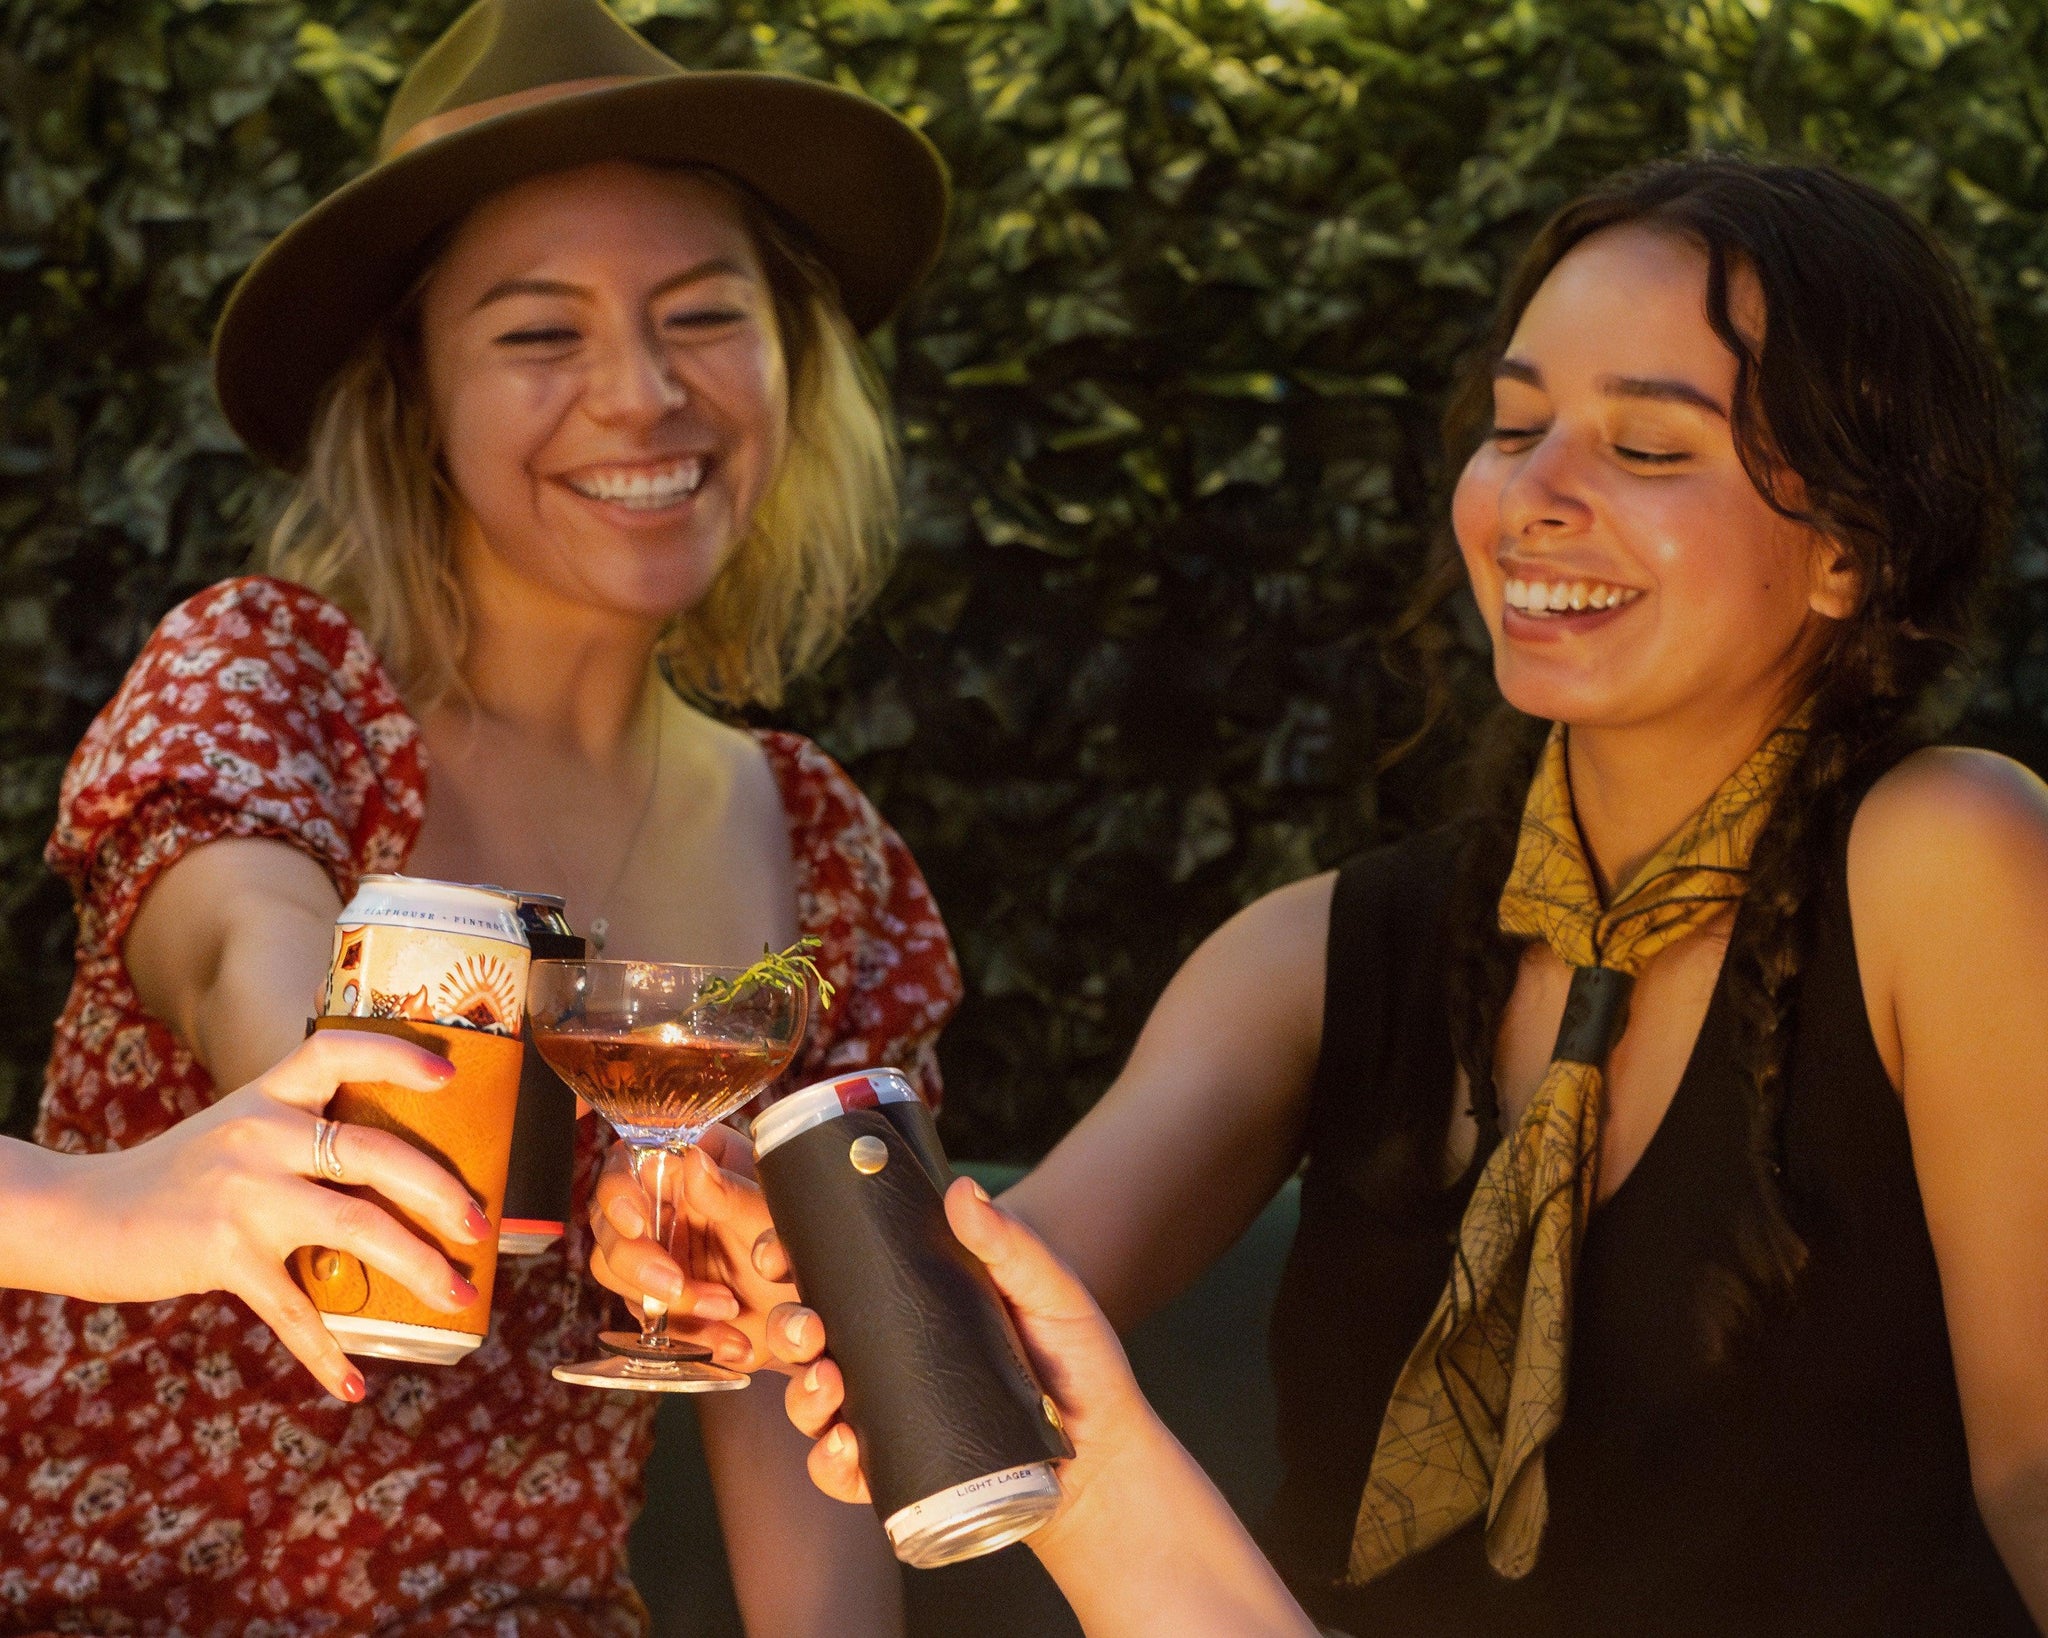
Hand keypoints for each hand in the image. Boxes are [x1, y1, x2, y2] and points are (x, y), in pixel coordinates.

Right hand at [31, 1029, 488, 1403]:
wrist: (85, 1214)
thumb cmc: (181, 1175)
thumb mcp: (238, 1128)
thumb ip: (300, 1129)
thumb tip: (399, 1162)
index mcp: (268, 1097)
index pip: (337, 1053)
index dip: (395, 1059)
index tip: (450, 1079)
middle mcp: (260, 1136)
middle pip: (372, 1152)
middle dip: (438, 1190)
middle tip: (479, 1224)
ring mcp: (243, 1195)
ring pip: (355, 1226)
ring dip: (415, 1266)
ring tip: (457, 1295)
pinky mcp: (223, 1253)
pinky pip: (292, 1308)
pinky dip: (326, 1351)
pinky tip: (354, 1384)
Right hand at [587, 1123, 793, 1370]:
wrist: (816, 1308)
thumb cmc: (798, 1243)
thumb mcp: (770, 1216)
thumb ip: (731, 1192)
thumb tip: (692, 1162)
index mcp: (688, 1165)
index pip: (627, 1164)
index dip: (620, 1193)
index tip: (636, 1224)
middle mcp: (663, 1206)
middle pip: (609, 1224)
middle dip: (638, 1261)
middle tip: (675, 1285)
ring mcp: (656, 1251)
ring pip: (616, 1273)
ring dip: (666, 1301)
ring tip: (726, 1309)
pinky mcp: (658, 1297)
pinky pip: (647, 1318)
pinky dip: (686, 1333)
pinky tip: (729, 1340)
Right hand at [771, 1176, 1161, 1540]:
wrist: (1105, 1452)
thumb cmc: (1078, 1360)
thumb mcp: (1049, 1290)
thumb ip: (1011, 1244)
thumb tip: (962, 1191)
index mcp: (904, 1299)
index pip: (830, 1272)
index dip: (787, 1260)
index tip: (777, 1252)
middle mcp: (882, 1353)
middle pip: (803, 1335)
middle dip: (787, 1328)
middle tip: (808, 1329)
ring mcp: (882, 1413)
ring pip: (809, 1401)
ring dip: (801, 1393)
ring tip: (829, 1384)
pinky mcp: (894, 1469)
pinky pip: (839, 1470)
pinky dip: (828, 1461)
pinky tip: (844, 1446)